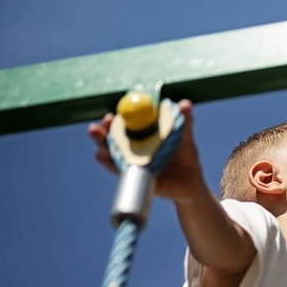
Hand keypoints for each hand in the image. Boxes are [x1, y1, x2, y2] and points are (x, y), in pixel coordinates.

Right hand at [87, 99, 204, 201]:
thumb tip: (185, 104)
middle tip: (99, 125)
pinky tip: (101, 156)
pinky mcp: (134, 175)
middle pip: (111, 137)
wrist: (191, 182)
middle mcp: (132, 147)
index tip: (110, 115)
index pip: (123, 124)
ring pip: (110, 152)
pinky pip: (117, 169)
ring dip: (101, 143)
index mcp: (142, 134)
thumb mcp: (185, 137)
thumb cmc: (186, 156)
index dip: (114, 119)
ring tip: (95, 134)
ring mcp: (131, 162)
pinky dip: (108, 163)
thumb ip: (184, 122)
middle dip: (101, 130)